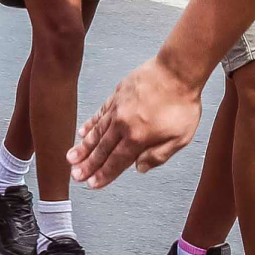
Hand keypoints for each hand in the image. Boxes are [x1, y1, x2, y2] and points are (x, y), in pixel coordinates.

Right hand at [71, 56, 204, 186]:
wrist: (176, 71)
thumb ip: (158, 155)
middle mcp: (122, 125)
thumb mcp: (180, 137)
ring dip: (83, 147)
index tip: (91, 183)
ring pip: (96, 133)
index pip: (116, 161)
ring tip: (71, 158)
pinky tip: (82, 132)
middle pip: (101, 149)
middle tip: (75, 175)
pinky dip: (90, 124)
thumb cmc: (182, 103)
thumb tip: (140, 168)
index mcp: (138, 138)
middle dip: (87, 165)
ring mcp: (117, 110)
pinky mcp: (116, 96)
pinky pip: (99, 114)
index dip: (103, 174)